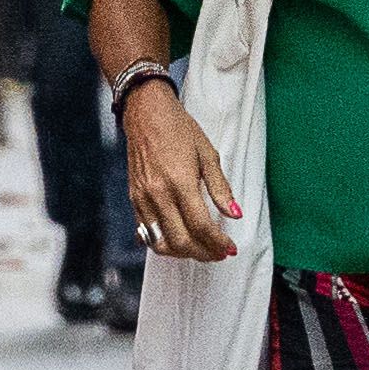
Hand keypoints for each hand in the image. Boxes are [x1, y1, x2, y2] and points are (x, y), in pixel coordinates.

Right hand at [122, 83, 240, 261]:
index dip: (218, 243)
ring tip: (201, 250)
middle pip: (180, 240)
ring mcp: (142, 198)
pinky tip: (180, 240)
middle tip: (219, 254)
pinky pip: (147, 231)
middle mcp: (158, 194)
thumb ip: (221, 188)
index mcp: (180, 182)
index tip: (230, 249)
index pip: (201, 226)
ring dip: (183, 252)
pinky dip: (164, 242)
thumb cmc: (180, 130)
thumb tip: (235, 214)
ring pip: (160, 241)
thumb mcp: (208, 155)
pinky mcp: (133, 199)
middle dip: (203, 253)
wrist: (146, 115)